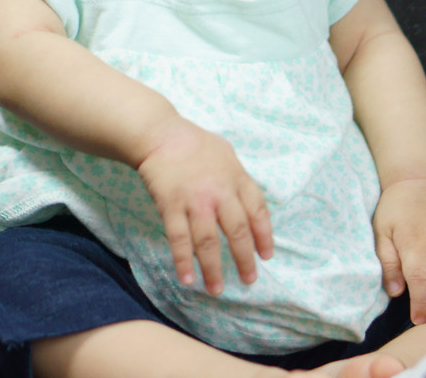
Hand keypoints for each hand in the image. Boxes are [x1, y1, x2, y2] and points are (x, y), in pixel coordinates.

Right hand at [136, 119, 272, 294]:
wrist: (160, 135)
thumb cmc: (195, 143)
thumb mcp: (227, 154)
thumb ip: (239, 179)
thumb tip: (249, 203)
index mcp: (237, 178)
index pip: (258, 211)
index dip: (264, 236)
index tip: (266, 256)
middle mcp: (219, 193)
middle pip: (237, 231)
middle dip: (244, 259)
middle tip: (248, 280)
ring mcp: (195, 201)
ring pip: (208, 241)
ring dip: (213, 268)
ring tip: (216, 290)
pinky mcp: (171, 206)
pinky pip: (179, 238)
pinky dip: (183, 260)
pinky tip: (187, 278)